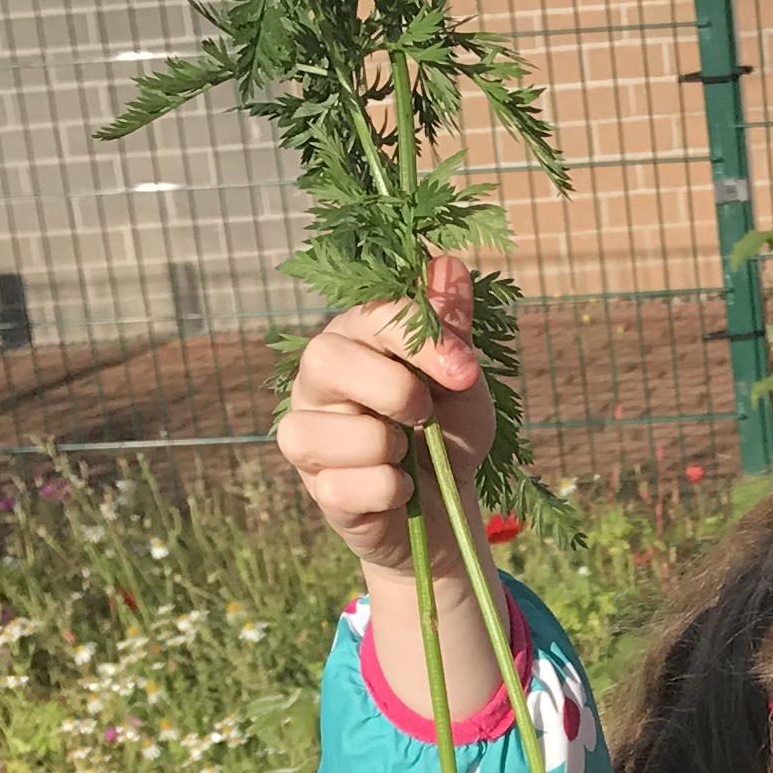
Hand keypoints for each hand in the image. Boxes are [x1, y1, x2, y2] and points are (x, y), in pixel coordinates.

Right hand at [273, 253, 500, 641]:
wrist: (448, 508)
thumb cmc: (449, 434)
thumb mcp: (463, 381)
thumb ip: (451, 328)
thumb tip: (447, 264)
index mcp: (354, 338)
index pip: (371, 315)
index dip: (421, 339)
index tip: (465, 371)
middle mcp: (317, 379)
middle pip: (326, 357)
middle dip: (394, 389)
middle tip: (425, 415)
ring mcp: (307, 433)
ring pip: (333, 430)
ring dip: (391, 448)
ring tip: (404, 454)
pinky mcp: (316, 488)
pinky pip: (349, 486)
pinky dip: (391, 491)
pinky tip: (397, 490)